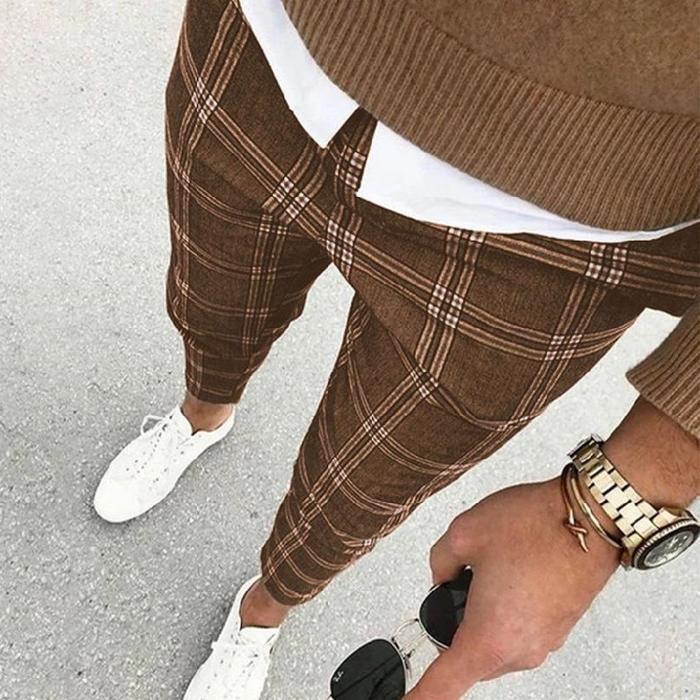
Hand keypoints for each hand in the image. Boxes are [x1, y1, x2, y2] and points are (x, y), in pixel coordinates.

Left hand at [404, 477, 620, 698]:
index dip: (419, 696)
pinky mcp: (559, 628)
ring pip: (495, 642)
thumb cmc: (536, 526)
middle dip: (455, 626)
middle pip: (468, 659)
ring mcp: (544, 642)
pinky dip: (508, 608)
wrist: (591, 517)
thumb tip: (441, 575)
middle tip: (457, 584)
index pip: (443, 685)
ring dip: (484, 614)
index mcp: (489, 637)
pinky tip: (513, 569)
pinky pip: (520, 629)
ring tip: (494, 566)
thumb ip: (440, 562)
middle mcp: (519, 650)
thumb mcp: (464, 533)